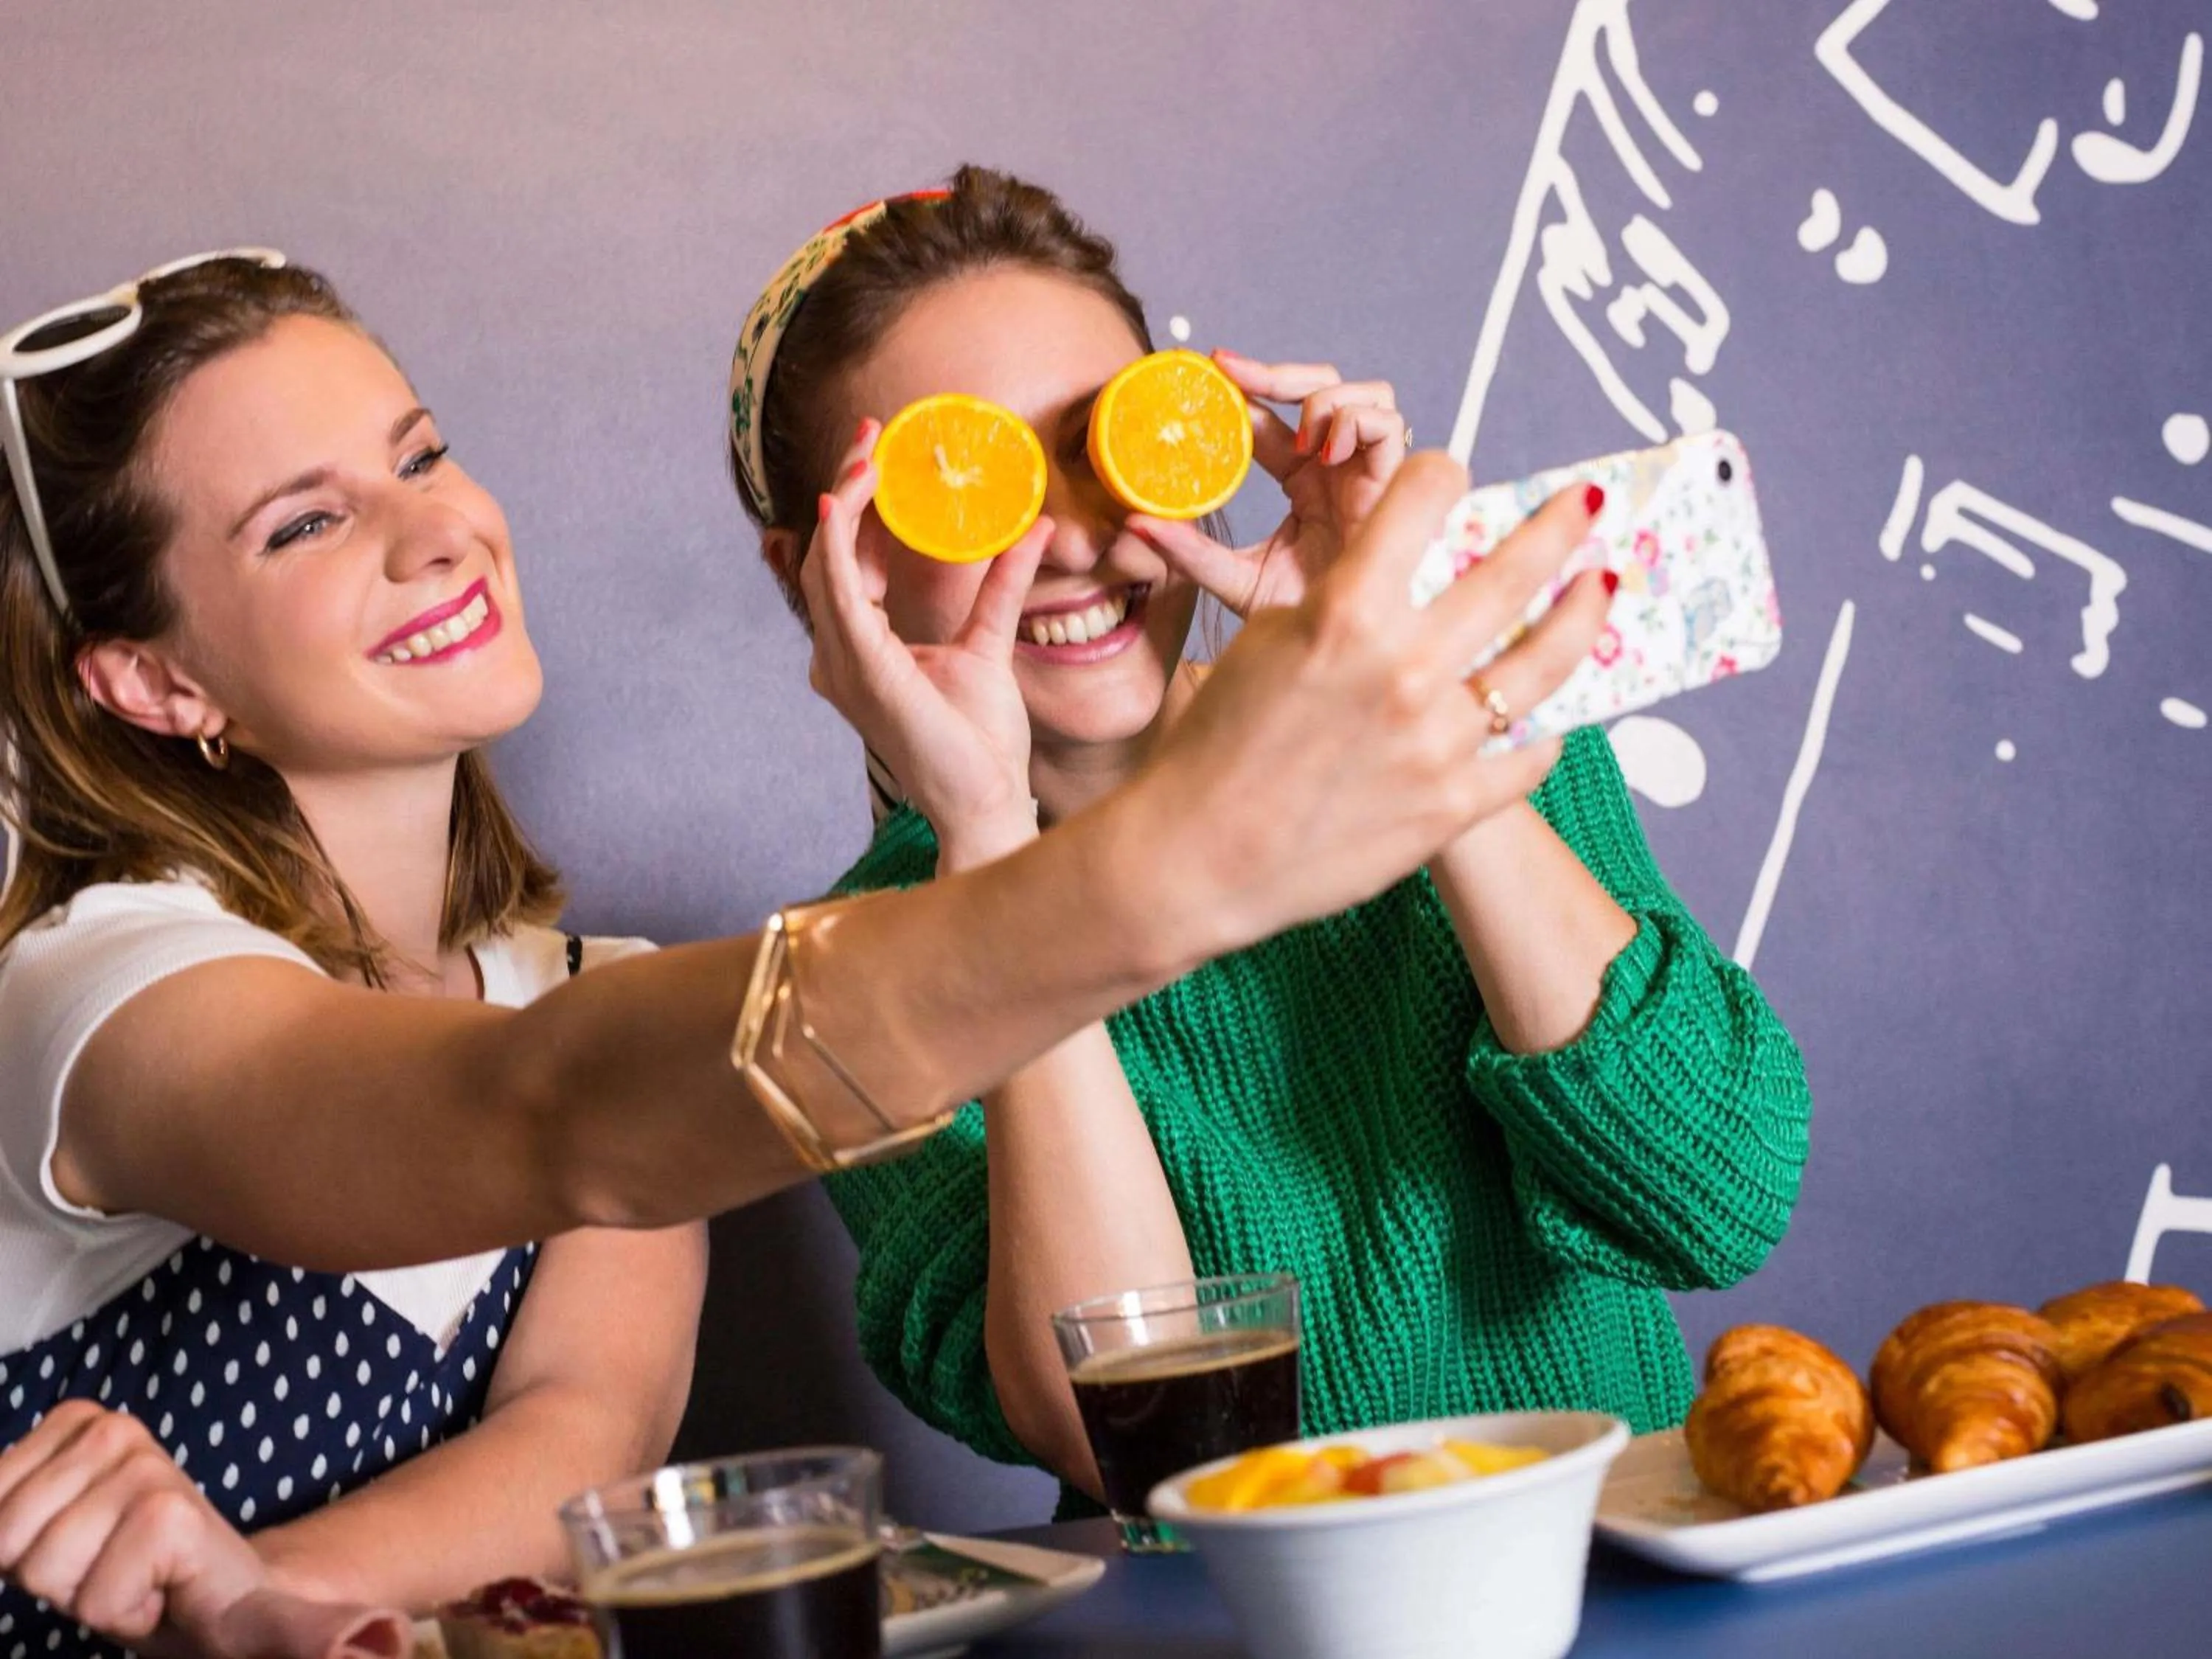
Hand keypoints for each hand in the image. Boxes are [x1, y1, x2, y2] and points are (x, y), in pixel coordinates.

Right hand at [0, 1402, 407, 1658]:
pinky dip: (13, 1527)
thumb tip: (378, 1646)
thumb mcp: (274, 1631)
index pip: (87, 1597)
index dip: (115, 1612)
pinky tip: (64, 1526)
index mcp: (167, 1507)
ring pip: (8, 1531)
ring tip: (102, 1553)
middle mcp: (134, 1450)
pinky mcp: (69, 1418)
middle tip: (123, 1573)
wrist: (211, 1556)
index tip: (159, 1598)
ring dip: (47, 1557)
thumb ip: (319, 1637)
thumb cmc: (227, 1598)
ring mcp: (104, 1429)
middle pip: (34, 1557)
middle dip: (71, 1581)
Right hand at [800, 419, 1048, 865]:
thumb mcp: (989, 643)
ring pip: (826, 564)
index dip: (858, 506)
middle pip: (827, 554)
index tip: (878, 452)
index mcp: (861, 649)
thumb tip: (1032, 529)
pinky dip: (836, 549)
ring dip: (844, 503)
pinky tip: (842, 504)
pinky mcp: (862, 671)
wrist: (985, 798)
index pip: (847, 562)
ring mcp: (842, 664)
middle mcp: (839, 655)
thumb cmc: (980, 740)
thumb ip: (1001, 587)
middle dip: (846, 488)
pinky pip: (838, 597)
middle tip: (868, 432)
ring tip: (866, 453)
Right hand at [1125, 454, 1610, 956]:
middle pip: (1514, 571)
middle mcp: (1404, 669)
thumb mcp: (1265, 641)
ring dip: (1584, 614)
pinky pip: (1527, 757)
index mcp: (1347, 613)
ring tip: (1601, 586)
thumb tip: (1399, 573)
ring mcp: (1437, 742)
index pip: (1426, 498)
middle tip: (1590, 501)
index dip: (1440, 474)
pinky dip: (1542, 732)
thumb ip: (1341, 600)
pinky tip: (1551, 713)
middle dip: (1561, 525)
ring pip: (1544, 662)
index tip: (1451, 480)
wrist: (1197, 858)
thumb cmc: (1216, 744)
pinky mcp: (1452, 806)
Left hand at [1129, 352, 1407, 617]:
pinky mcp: (1396, 482)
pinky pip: (1388, 424)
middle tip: (1233, 372)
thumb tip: (1134, 524)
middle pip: (1323, 387)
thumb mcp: (1234, 580)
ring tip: (1302, 443)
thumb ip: (1189, 551)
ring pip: (1365, 394)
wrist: (1342, 654)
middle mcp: (1337, 468)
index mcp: (1301, 481)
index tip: (1210, 371)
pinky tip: (1329, 453)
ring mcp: (1367, 472)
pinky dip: (1357, 423)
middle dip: (1280, 372)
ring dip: (1326, 402)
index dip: (1247, 388)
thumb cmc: (1299, 621)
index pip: (1275, 418)